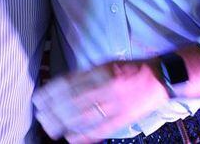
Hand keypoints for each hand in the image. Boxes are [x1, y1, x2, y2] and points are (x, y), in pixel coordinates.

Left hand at [33, 59, 168, 143]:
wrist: (160, 78)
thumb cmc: (131, 68)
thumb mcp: (106, 63)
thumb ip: (86, 74)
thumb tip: (63, 85)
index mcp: (102, 71)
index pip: (70, 84)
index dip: (52, 93)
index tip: (39, 98)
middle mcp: (108, 88)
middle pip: (74, 103)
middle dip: (54, 111)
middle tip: (40, 116)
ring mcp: (116, 105)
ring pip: (84, 118)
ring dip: (64, 124)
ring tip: (50, 128)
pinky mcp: (123, 119)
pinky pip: (100, 130)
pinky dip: (83, 136)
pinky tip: (70, 138)